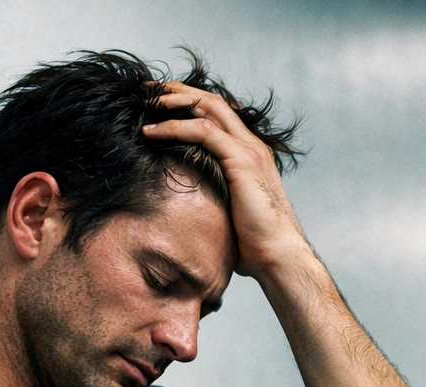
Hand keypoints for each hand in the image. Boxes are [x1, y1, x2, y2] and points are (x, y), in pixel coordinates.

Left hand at [142, 82, 311, 278]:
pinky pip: (202, 131)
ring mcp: (249, 150)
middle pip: (212, 102)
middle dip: (179, 91)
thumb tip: (185, 208)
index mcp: (251, 155)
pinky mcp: (241, 160)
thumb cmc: (255, 245)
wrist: (278, 256)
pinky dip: (174, 127)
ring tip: (147, 101)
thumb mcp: (228, 213)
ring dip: (174, 101)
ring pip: (207, 108)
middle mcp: (252, 145)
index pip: (219, 115)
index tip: (162, 104)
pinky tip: (151, 131)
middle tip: (149, 90)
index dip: (190, 104)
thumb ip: (213, 198)